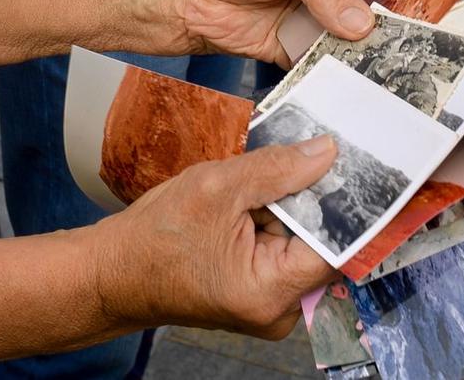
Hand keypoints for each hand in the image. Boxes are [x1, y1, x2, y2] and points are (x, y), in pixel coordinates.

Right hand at [94, 138, 339, 338]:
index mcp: (272, 292)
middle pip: (318, 243)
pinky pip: (281, 251)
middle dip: (304, 201)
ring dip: (283, 211)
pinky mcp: (259, 293)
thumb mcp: (216, 187)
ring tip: (248, 192)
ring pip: (299, 244)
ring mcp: (270, 306)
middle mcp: (280, 310)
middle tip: (283, 166)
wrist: (116, 271)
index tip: (347, 165)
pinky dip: (270, 223)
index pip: (334, 245)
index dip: (341, 203)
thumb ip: (277, 169)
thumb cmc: (155, 238)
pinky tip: (244, 207)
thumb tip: (326, 152)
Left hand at [153, 0, 372, 65]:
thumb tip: (361, 22)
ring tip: (385, 62)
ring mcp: (309, 19)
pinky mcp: (293, 49)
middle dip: (377, 23)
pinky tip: (350, 77)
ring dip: (359, 50)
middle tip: (402, 38)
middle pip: (363, 7)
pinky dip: (332, 70)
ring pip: (346, 37)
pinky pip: (320, 62)